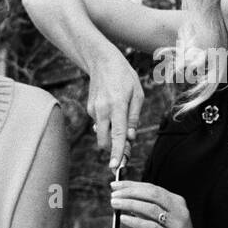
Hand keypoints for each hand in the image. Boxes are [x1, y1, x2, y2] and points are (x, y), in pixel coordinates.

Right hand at [87, 52, 142, 169]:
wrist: (102, 61)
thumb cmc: (124, 76)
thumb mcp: (137, 94)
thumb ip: (134, 117)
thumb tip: (130, 137)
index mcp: (117, 105)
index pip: (117, 134)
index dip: (117, 152)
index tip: (115, 166)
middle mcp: (102, 109)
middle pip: (105, 140)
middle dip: (114, 149)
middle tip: (127, 150)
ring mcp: (93, 109)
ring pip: (102, 133)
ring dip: (112, 135)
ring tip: (123, 120)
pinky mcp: (89, 109)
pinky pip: (100, 123)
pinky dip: (108, 124)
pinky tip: (113, 109)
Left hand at [110, 180, 199, 227]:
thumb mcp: (160, 222)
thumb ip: (146, 211)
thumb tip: (126, 200)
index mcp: (177, 201)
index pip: (152, 188)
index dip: (132, 185)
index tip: (116, 185)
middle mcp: (179, 210)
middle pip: (152, 194)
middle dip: (130, 191)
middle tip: (113, 193)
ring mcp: (177, 224)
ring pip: (151, 208)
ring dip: (130, 203)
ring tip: (114, 203)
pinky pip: (151, 227)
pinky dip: (135, 221)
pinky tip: (123, 218)